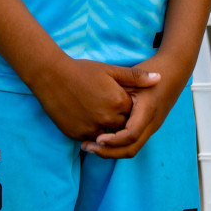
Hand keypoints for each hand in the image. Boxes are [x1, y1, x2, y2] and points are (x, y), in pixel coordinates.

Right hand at [30, 58, 158, 141]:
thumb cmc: (81, 70)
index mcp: (119, 102)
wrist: (50, 75)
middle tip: (104, 106)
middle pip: (121, 127)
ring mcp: (92, 129)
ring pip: (106, 137)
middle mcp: (108, 119)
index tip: (117, 98)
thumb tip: (159, 78)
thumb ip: (136, 77)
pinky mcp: (76, 134)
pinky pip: (89, 140)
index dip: (127, 107)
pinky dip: (90, 133)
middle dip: (117, 120)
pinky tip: (84, 119)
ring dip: (104, 130)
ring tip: (95, 113)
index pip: (133, 113)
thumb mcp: (110, 70)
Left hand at [84, 53, 179, 159]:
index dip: (114, 140)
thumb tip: (98, 105)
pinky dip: (118, 145)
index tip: (96, 139)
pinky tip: (101, 140)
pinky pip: (133, 142)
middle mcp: (152, 123)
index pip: (131, 134)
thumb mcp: (134, 76)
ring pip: (133, 148)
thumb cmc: (153, 70)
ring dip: (112, 151)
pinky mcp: (148, 126)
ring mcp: (151, 127)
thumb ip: (118, 90)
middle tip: (86, 147)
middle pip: (131, 148)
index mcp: (147, 110)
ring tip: (90, 146)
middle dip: (109, 152)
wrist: (174, 71)